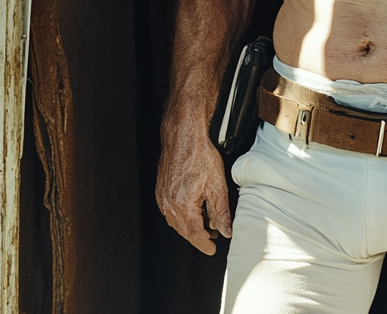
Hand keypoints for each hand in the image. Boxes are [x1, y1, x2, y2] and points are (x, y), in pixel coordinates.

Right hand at [155, 124, 232, 255]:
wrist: (183, 136)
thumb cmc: (199, 156)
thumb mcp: (218, 186)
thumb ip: (221, 212)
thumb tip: (226, 230)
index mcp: (183, 206)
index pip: (194, 235)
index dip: (204, 244)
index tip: (212, 249)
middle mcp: (169, 204)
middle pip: (184, 231)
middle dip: (199, 236)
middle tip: (212, 237)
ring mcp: (162, 198)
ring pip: (176, 222)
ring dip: (190, 226)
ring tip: (205, 223)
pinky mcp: (161, 190)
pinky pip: (170, 211)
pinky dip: (182, 215)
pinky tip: (192, 210)